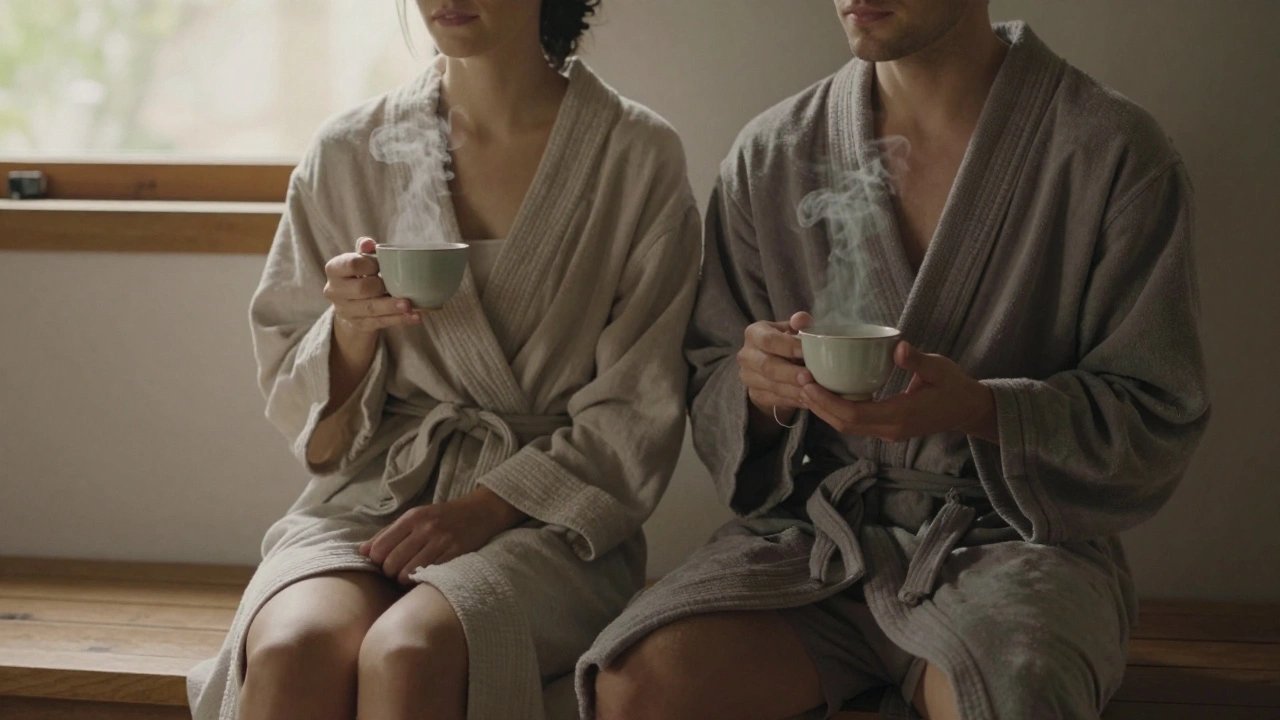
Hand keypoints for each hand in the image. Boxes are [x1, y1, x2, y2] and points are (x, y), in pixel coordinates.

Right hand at [323, 237, 420, 333]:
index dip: (370, 264)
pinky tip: (415, 316)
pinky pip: (381, 322)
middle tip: (397, 284)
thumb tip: (369, 243)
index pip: (352, 264)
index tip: (381, 265)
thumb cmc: (358, 276)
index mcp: (334, 269)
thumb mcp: (359, 261)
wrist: (350, 307)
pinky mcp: (359, 325)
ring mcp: (346, 310)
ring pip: (371, 308)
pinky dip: (400, 319)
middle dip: (381, 286)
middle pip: (361, 289)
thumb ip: (364, 251)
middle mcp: (334, 291)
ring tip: (410, 304)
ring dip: (392, 306)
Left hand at [358, 487, 525, 583]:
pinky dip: (422, 580)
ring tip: (410, 575)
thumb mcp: (415, 518)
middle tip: (398, 570)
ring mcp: (441, 542)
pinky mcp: (456, 554)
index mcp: (412, 518)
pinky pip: (429, 575)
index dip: (378, 561)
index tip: (385, 562)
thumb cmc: (443, 517)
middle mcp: (425, 528)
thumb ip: (388, 533)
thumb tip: (362, 551)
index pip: (380, 548)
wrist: (480, 512)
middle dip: (390, 572)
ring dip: (405, 579)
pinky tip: (424, 576)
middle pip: (391, 563)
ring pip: (408, 573)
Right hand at [739, 312, 815, 423]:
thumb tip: (801, 319)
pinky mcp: (754, 394)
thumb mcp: (792, 329)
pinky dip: (793, 400)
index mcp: (754, 333)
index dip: (788, 346)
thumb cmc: (786, 343)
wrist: (771, 364)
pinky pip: (775, 399)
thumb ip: (799, 323)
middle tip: (810, 378)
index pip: (768, 340)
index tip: (807, 352)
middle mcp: (746, 355)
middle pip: (767, 366)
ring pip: (771, 386)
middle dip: (790, 373)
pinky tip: (808, 400)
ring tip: (813, 391)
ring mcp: (748, 377)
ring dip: (794, 390)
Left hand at [801, 341, 998, 443]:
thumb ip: (918, 360)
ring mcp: (887, 432)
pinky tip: (827, 392)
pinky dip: (837, 409)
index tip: (807, 382)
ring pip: (846, 425)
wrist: (968, 410)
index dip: (826, 401)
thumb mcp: (940, 368)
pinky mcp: (886, 429)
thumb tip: (898, 348)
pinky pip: (855, 422)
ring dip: (824, 408)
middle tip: (799, 379)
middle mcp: (889, 429)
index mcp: (899, 416)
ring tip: (806, 385)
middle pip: (843, 423)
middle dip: (818, 404)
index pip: (853, 414)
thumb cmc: (955, 386)